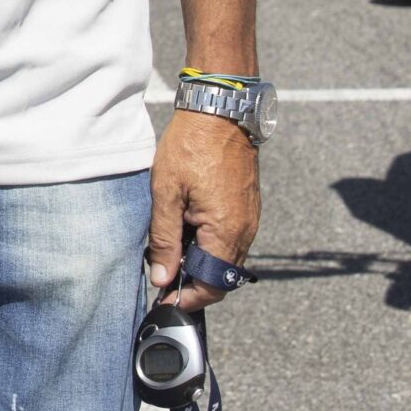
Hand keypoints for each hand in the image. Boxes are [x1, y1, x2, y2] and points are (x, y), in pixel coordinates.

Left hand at [146, 109, 259, 313]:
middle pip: (221, 277)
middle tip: (161, 275)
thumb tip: (162, 279)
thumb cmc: (190, 147)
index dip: (187, 298)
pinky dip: (209, 245)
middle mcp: (244, 231)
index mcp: (226, 232)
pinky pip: (230, 240)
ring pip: (225, 259)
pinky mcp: (247, 208)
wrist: (218, 112)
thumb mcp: (166, 193)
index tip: (163, 298)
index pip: (213, 286)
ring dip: (200, 263)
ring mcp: (249, 220)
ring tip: (170, 250)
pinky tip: (186, 230)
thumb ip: (164, 239)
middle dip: (191, 283)